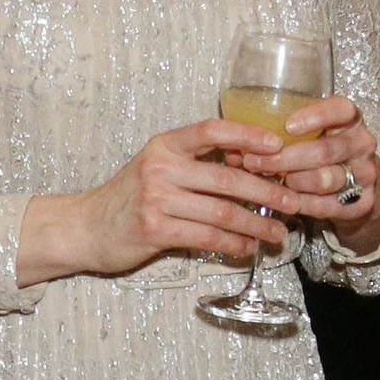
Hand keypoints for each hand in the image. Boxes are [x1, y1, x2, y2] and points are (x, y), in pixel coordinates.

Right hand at [19, 120, 298, 284]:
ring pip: (221, 212)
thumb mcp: (157, 167)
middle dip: (267, 192)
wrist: (85, 227)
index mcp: (165, 144)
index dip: (248, 135)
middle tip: (294, 202)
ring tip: (278, 234)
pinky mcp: (154, 230)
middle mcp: (160, 167)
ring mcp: (156, 198)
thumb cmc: (128, 198)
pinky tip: (248, 248)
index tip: (280, 145)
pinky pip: (205, 238)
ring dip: (255, 225)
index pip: (212, 130)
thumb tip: (249, 166)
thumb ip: (195, 164)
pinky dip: (232, 245)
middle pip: (227, 178)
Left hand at [229, 93, 379, 256]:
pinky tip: (285, 201)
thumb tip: (231, 147)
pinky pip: (328, 205)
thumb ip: (281, 137)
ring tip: (268, 184)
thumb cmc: (325, 156)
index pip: (341, 110)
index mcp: (351, 121)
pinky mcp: (364, 203)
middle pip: (324, 151)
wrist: (360, 191)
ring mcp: (366, 174)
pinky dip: (302, 204)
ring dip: (291, 183)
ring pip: (324, 180)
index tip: (287, 126)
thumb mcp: (313, 137)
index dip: (315, 116)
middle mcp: (362, 144)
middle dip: (284, 158)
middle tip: (253, 163)